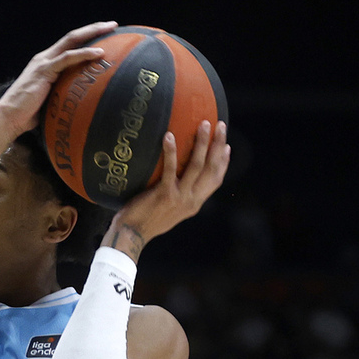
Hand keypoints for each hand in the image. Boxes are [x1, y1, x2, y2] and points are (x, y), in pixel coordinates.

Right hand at [0, 21, 118, 139]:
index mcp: (47, 63)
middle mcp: (45, 58)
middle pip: (73, 37)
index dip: (87, 37)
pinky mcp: (44, 71)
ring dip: (92, 33)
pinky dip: (84, 54)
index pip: (70, 45)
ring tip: (111, 30)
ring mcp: (44, 63)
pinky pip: (67, 58)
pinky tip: (99, 53)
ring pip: (72, 41)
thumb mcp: (50, 100)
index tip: (105, 35)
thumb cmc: (28, 114)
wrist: (9, 117)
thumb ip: (63, 93)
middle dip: (94, 28)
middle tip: (113, 24)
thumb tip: (81, 102)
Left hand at [104, 120, 230, 258]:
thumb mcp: (171, 209)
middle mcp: (192, 200)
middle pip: (211, 168)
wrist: (132, 235)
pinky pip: (171, 168)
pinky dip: (171, 151)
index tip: (226, 145)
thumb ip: (180, 195)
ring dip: (202, 143)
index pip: (216, 180)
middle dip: (218, 145)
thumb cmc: (147, 219)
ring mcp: (180, 197)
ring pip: (197, 165)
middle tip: (220, 125)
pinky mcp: (164, 194)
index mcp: (195, 203)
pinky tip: (169, 135)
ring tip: (204, 124)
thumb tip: (180, 176)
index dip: (223, 162)